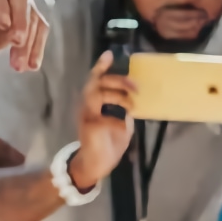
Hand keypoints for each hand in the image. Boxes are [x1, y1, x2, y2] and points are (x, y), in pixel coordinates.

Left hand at [0, 0, 47, 71]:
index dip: (0, 4)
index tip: (5, 28)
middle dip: (21, 18)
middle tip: (17, 42)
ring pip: (30, 11)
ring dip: (29, 39)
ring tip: (19, 65)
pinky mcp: (21, 14)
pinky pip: (36, 26)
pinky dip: (36, 45)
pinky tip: (31, 64)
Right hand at [69, 50, 135, 188]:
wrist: (96, 166)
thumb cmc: (108, 143)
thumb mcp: (122, 123)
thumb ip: (124, 110)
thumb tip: (134, 101)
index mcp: (95, 102)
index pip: (96, 80)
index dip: (101, 67)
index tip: (109, 54)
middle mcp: (88, 106)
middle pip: (97, 82)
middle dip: (117, 80)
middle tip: (135, 86)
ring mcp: (87, 115)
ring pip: (95, 93)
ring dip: (116, 95)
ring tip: (130, 105)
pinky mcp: (89, 127)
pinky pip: (103, 117)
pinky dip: (116, 120)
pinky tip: (122, 126)